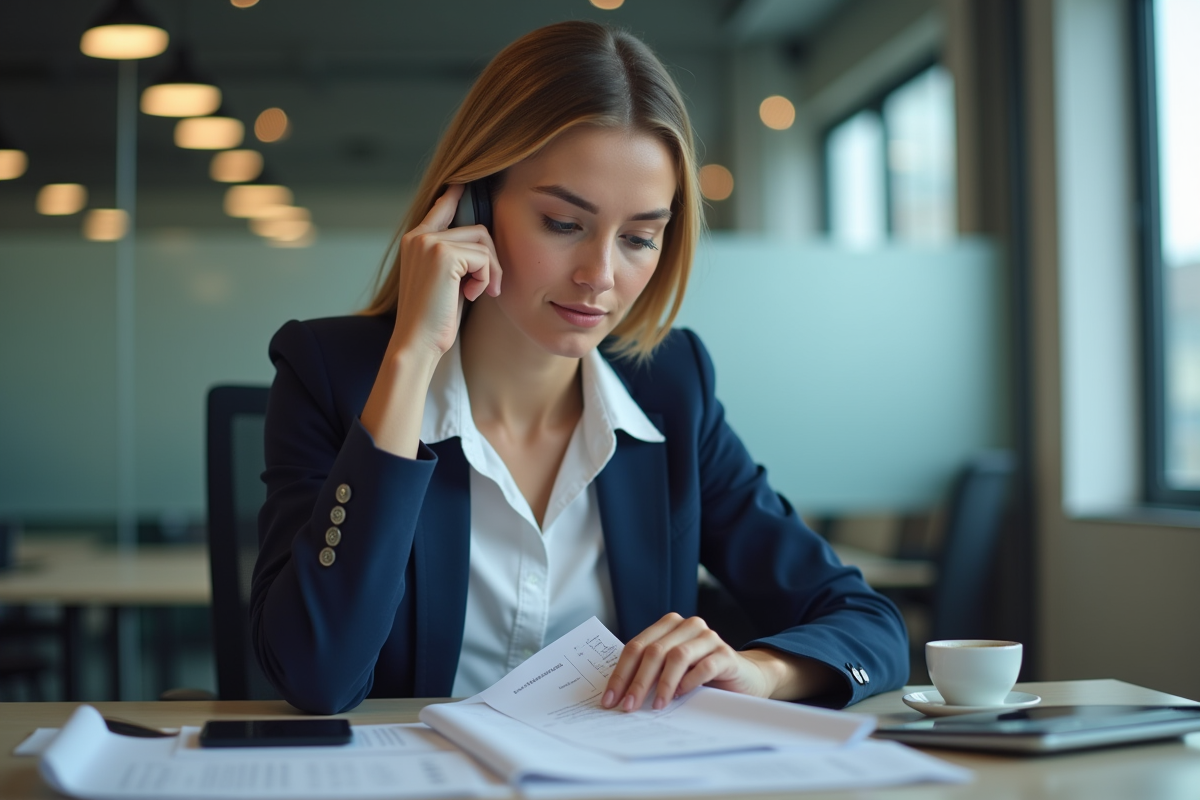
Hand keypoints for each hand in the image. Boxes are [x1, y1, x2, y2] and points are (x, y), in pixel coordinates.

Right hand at [391, 183, 502, 357]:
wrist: (417, 342)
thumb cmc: (434, 318)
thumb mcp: (446, 281)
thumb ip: (455, 258)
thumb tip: (480, 242)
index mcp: (416, 240)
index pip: (441, 208)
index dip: (455, 195)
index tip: (463, 183)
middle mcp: (419, 236)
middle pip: (477, 229)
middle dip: (491, 259)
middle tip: (490, 287)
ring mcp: (430, 243)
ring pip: (483, 241)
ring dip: (490, 270)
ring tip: (477, 292)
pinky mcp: (442, 254)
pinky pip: (484, 257)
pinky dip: (486, 278)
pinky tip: (471, 295)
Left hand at [599, 613, 767, 710]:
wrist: (743, 677)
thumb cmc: (700, 674)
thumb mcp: (670, 669)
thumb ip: (650, 671)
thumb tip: (618, 695)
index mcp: (668, 625)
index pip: (636, 647)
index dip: (621, 674)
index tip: (610, 699)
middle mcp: (687, 625)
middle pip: (653, 652)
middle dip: (637, 681)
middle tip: (628, 706)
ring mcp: (707, 637)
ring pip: (677, 656)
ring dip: (663, 684)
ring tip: (655, 706)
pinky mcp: (725, 653)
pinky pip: (704, 666)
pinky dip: (689, 682)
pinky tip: (681, 696)